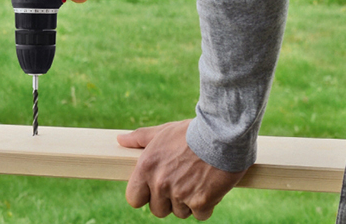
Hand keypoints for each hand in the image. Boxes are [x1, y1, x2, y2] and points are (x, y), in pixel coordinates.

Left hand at [118, 121, 246, 219]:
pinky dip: (207, 205)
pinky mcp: (200, 202)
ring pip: (180, 213)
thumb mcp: (164, 131)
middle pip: (158, 210)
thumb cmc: (193, 131)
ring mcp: (180, 194)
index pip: (134, 199)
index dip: (145, 195)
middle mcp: (160, 183)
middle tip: (183, 182)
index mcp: (147, 167)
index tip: (156, 189)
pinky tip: (211, 186)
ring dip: (189, 202)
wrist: (224, 133)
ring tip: (199, 180)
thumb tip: (120, 139)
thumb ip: (140, 138)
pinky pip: (200, 214)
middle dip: (170, 200)